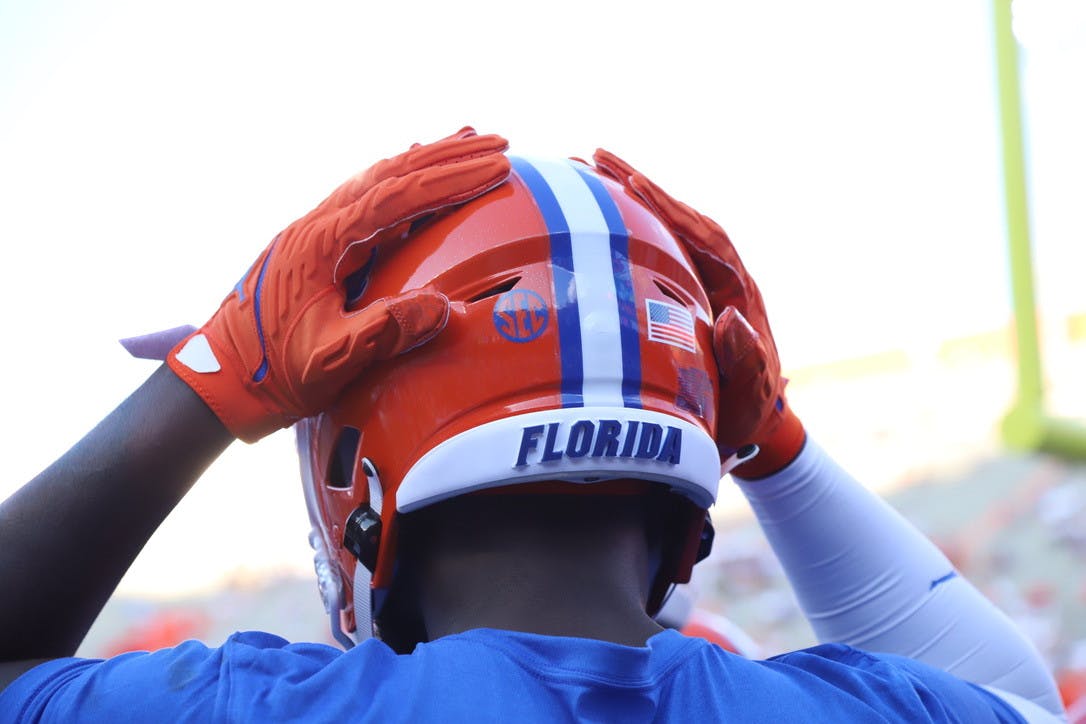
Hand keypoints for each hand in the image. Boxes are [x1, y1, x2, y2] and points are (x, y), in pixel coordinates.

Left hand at [169, 128, 511, 441]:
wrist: (220, 381)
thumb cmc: (271, 372)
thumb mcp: (330, 359)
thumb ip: (383, 331)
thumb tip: (440, 307)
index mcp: (322, 242)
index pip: (396, 196)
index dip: (449, 180)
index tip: (494, 167)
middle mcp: (319, 225)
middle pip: (391, 173)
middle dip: (448, 157)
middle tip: (499, 143)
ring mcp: (318, 234)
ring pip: (379, 181)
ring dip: (427, 164)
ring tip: (468, 144)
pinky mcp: (321, 250)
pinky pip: (369, 204)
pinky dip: (403, 186)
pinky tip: (420, 180)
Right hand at [592, 149, 802, 476]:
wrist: (753, 422)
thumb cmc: (749, 411)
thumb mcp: (749, 394)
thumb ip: (746, 360)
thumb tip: (734, 319)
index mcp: (738, 291)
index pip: (703, 236)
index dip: (667, 208)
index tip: (632, 181)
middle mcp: (719, 277)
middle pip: (680, 218)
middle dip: (640, 186)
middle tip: (595, 156)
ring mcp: (701, 283)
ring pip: (666, 230)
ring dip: (631, 199)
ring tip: (587, 172)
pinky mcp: (684, 293)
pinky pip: (656, 252)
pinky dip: (629, 228)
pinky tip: (596, 217)